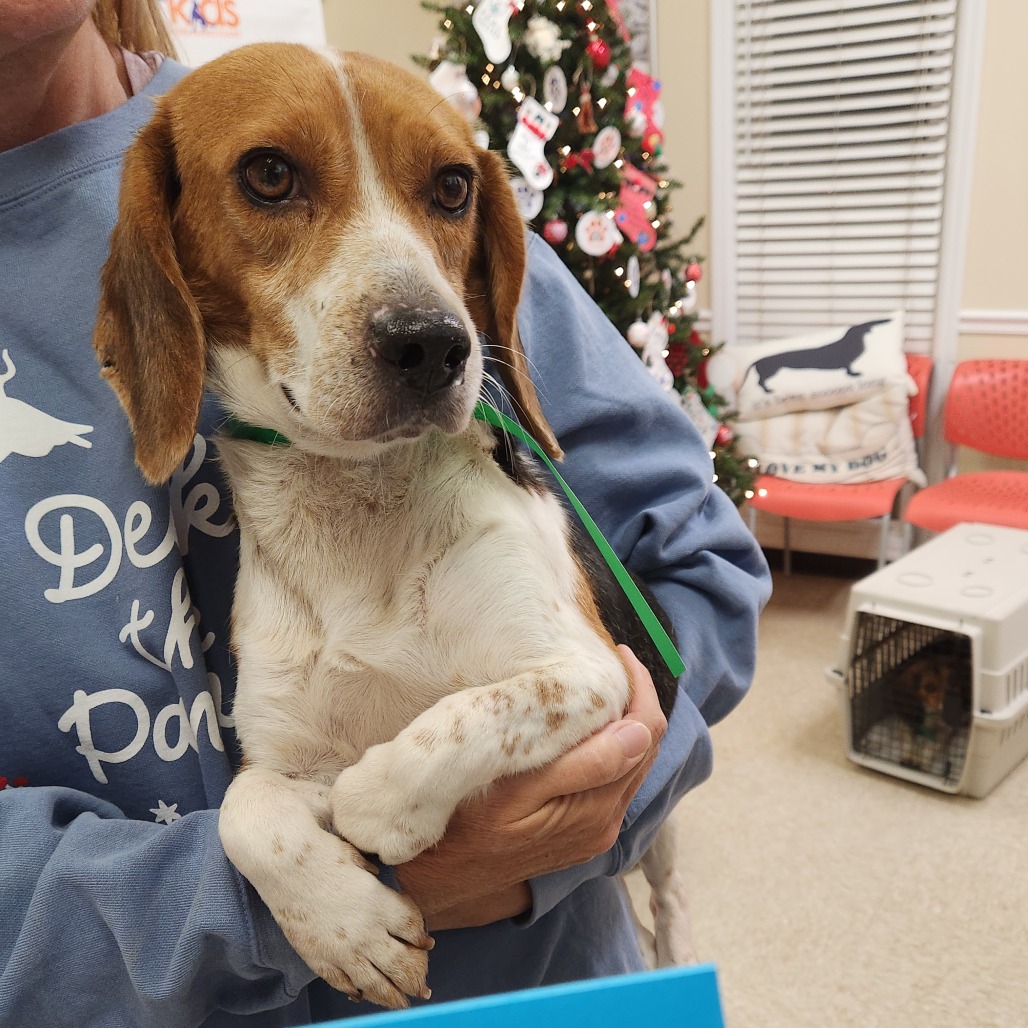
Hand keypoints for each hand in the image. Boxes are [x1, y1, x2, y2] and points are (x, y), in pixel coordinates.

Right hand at [394, 646, 666, 929]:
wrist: (438, 879)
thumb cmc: (464, 826)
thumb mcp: (517, 790)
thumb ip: (583, 766)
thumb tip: (640, 732)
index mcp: (596, 807)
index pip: (645, 732)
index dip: (640, 687)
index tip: (617, 654)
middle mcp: (606, 821)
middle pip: (645, 745)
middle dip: (635, 699)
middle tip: (606, 662)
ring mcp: (595, 829)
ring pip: (632, 761)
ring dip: (623, 722)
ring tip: (594, 686)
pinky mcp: (581, 831)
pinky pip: (613, 779)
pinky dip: (611, 746)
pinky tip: (584, 727)